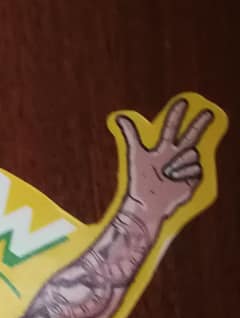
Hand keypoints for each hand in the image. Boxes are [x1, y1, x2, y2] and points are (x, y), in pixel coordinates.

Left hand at [116, 100, 212, 221]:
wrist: (146, 204)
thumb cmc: (140, 183)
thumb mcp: (135, 156)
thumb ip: (130, 136)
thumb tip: (119, 117)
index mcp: (162, 150)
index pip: (170, 129)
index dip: (175, 116)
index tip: (182, 102)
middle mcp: (175, 156)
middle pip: (191, 135)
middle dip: (199, 124)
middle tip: (207, 112)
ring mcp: (185, 166)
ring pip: (192, 153)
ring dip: (180, 161)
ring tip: (168, 172)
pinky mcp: (193, 178)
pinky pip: (196, 168)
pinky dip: (185, 172)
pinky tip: (175, 179)